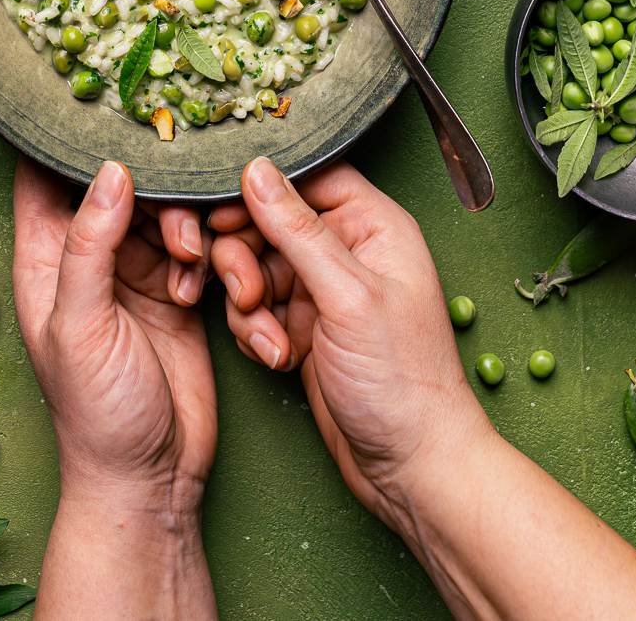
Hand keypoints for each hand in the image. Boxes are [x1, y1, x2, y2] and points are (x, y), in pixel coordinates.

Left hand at [12, 156, 216, 512]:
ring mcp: (133, 274)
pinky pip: (195, 246)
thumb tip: (110, 171)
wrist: (151, 479)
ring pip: (163, 211)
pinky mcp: (175, 292)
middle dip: (151, 188)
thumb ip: (90, 244)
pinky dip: (206, 258)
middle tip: (172, 215)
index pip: (43, 177)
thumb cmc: (97, 414)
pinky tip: (203, 287)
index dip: (64, 139)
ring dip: (184, 228)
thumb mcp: (81, 324)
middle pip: (118, 185)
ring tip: (189, 263)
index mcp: (46, 259)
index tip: (103, 106)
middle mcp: (88, 258)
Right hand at [210, 157, 488, 526]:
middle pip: (270, 220)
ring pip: (255, 265)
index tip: (224, 209)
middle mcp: (348, 249)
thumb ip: (298, 230)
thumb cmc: (403, 382)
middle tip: (244, 292)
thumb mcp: (347, 296)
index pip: (307, 175)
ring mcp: (323, 290)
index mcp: (373, 224)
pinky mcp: (303, 326)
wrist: (411, 467)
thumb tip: (258, 169)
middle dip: (244, 256)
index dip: (262, 188)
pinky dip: (255, 330)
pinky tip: (276, 357)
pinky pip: (256, 307)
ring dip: (248, 302)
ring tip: (268, 339)